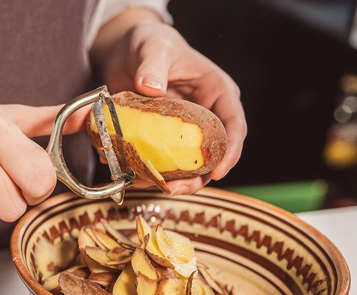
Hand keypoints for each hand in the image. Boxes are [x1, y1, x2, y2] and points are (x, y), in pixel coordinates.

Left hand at [93, 12, 246, 194]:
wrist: (124, 51)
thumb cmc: (148, 43)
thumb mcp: (153, 47)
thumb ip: (153, 65)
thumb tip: (152, 88)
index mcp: (216, 93)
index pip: (233, 125)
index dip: (230, 151)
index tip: (219, 172)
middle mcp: (204, 117)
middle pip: (210, 156)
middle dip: (196, 178)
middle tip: (174, 189)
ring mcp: (181, 133)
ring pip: (185, 167)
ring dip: (168, 181)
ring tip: (148, 185)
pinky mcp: (158, 140)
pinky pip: (157, 162)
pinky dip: (144, 172)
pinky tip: (130, 176)